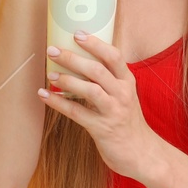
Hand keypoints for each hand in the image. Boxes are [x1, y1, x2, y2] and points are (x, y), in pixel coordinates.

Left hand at [37, 32, 169, 184]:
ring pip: (90, 90)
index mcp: (127, 82)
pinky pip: (78, 113)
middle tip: (53, 50)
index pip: (114, 56)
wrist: (142, 153)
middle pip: (98, 70)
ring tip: (50, 73)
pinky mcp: (102, 129)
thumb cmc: (127, 120)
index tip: (77, 34)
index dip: (95, 43)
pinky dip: (59, 103)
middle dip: (73, 58)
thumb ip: (108, 78)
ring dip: (67, 80)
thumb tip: (80, 59)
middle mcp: (122, 94)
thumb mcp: (124, 95)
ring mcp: (113, 112)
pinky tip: (45, 96)